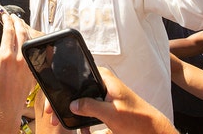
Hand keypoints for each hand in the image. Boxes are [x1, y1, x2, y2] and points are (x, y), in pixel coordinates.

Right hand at [0, 14, 32, 131]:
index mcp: (6, 56)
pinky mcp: (32, 71)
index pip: (9, 32)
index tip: (6, 15)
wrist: (4, 109)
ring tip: (21, 25)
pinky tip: (28, 40)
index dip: (8, 21)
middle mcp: (19, 59)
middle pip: (21, 33)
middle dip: (18, 22)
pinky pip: (33, 52)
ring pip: (29, 41)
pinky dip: (31, 43)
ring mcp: (27, 65)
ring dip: (25, 30)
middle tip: (15, 17)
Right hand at [51, 68, 176, 133]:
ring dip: (71, 111)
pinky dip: (81, 118)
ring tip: (59, 122)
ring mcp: (104, 95)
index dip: (65, 83)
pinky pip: (88, 109)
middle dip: (63, 101)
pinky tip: (79, 129)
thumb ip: (90, 107)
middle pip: (77, 88)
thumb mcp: (110, 113)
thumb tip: (72, 104)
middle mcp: (103, 84)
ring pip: (81, 100)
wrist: (151, 129)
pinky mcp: (105, 106)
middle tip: (52, 112)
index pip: (80, 73)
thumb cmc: (136, 118)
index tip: (54, 93)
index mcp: (105, 79)